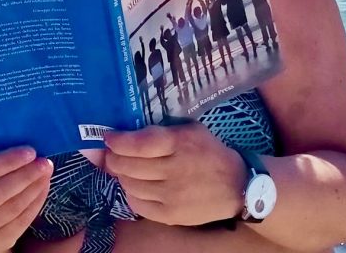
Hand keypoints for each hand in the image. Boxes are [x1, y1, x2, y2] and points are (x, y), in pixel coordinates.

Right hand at [0, 146, 53, 251]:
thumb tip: (18, 132)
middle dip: (25, 174)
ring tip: (46, 170)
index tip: (29, 151)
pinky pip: (22, 221)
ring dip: (34, 187)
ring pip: (13, 207)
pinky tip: (44, 187)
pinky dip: (36, 202)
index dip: (6, 161)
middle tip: (44, 161)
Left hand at [104, 125, 244, 226]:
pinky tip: (134, 185)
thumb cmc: (209, 151)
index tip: (108, 137)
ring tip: (122, 167)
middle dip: (113, 157)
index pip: (137, 143)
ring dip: (121, 175)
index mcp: (178, 144)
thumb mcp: (189, 130)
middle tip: (111, 153)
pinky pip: (138, 205)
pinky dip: (130, 193)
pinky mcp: (171, 216)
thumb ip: (160, 130)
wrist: (236, 187)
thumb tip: (127, 130)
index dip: (117, 141)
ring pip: (130, 185)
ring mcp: (171, 196)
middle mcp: (173, 170)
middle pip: (129, 165)